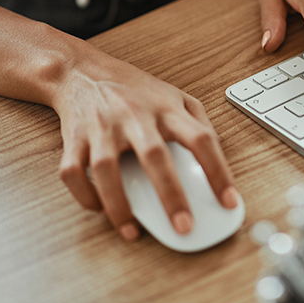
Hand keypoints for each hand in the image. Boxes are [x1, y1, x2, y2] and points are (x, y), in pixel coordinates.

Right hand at [52, 46, 237, 240]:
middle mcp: (135, 116)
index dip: (218, 171)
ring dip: (119, 205)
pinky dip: (85, 196)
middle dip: (171, 195)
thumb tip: (217, 156)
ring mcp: (102, 127)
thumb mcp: (176, 96)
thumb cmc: (135, 89)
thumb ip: (199, 122)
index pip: (200, 138)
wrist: (83, 70)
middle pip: (155, 155)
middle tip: (184, 227)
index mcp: (167, 108)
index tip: (229, 201)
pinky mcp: (74, 138)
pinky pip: (73, 173)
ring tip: (133, 231)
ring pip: (107, 169)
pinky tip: (101, 209)